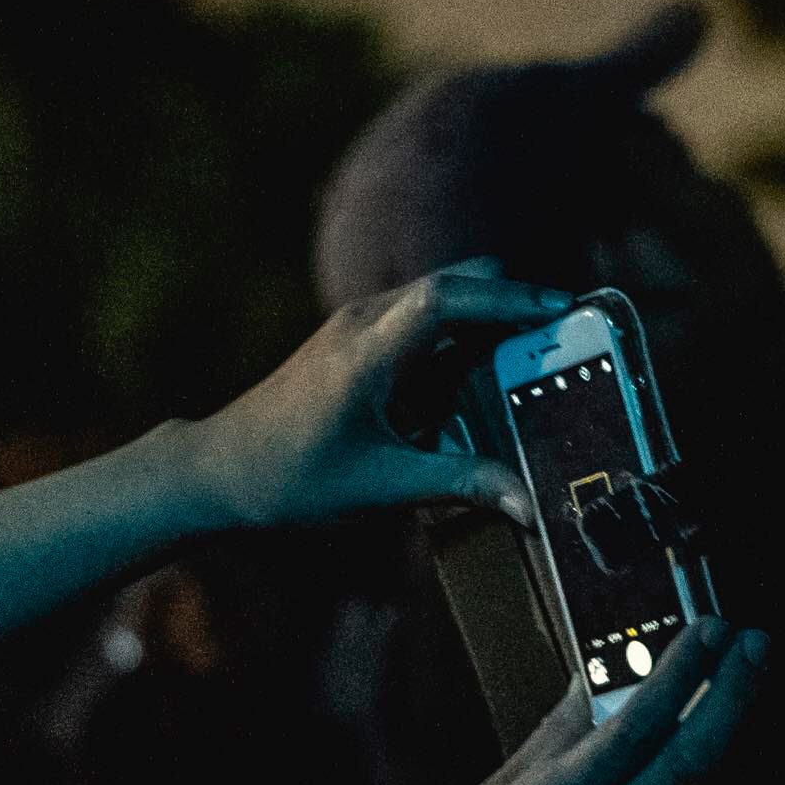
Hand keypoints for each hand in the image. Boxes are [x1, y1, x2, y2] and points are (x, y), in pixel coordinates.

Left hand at [185, 259, 572, 530]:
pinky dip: (461, 335)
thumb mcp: (380, 487)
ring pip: (441, 296)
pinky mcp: (356, 338)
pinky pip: (422, 318)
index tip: (560, 312)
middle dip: (512, 301)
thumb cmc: (291, 479)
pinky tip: (482, 377)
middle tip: (564, 333)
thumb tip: (527, 504)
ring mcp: (357, 325)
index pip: (449, 298)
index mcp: (369, 351)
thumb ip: (459, 484)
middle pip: (456, 281)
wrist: (219, 469)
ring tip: (536, 355)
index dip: (509, 300)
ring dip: (488, 318)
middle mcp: (364, 322)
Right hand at [322, 618, 769, 784]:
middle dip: (735, 695)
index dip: (683, 671)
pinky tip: (718, 776)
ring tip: (746, 697)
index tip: (713, 631)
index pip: (633, 724)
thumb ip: (548, 743)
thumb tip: (588, 685)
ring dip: (732, 748)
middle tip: (759, 647)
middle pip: (691, 762)